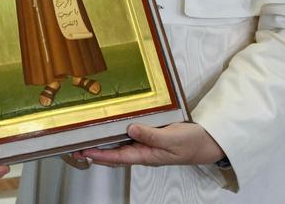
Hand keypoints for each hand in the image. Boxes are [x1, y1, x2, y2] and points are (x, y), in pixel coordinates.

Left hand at [74, 122, 223, 167]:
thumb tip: (130, 129)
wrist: (207, 143)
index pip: (118, 157)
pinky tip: (110, 127)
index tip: (84, 152)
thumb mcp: (172, 138)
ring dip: (104, 143)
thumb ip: (151, 134)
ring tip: (86, 138)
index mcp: (147, 155)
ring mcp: (146, 144)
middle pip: (115, 154)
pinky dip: (117, 133)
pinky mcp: (150, 136)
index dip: (100, 155)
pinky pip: (130, 136)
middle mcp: (144, 151)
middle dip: (95, 152)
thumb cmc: (192, 143)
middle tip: (76, 147)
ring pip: (120, 145)